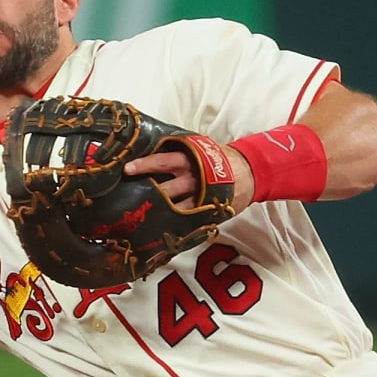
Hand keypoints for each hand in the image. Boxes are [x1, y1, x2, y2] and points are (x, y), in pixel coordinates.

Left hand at [124, 145, 253, 212]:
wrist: (250, 172)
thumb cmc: (220, 158)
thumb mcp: (201, 148)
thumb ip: (181, 151)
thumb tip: (154, 149)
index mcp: (190, 160)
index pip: (163, 161)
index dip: (145, 165)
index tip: (127, 169)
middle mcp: (193, 178)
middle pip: (167, 187)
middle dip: (149, 192)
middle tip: (130, 196)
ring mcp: (200, 197)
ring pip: (176, 206)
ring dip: (160, 210)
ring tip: (143, 214)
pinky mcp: (207, 211)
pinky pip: (189, 219)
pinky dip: (176, 222)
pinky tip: (162, 227)